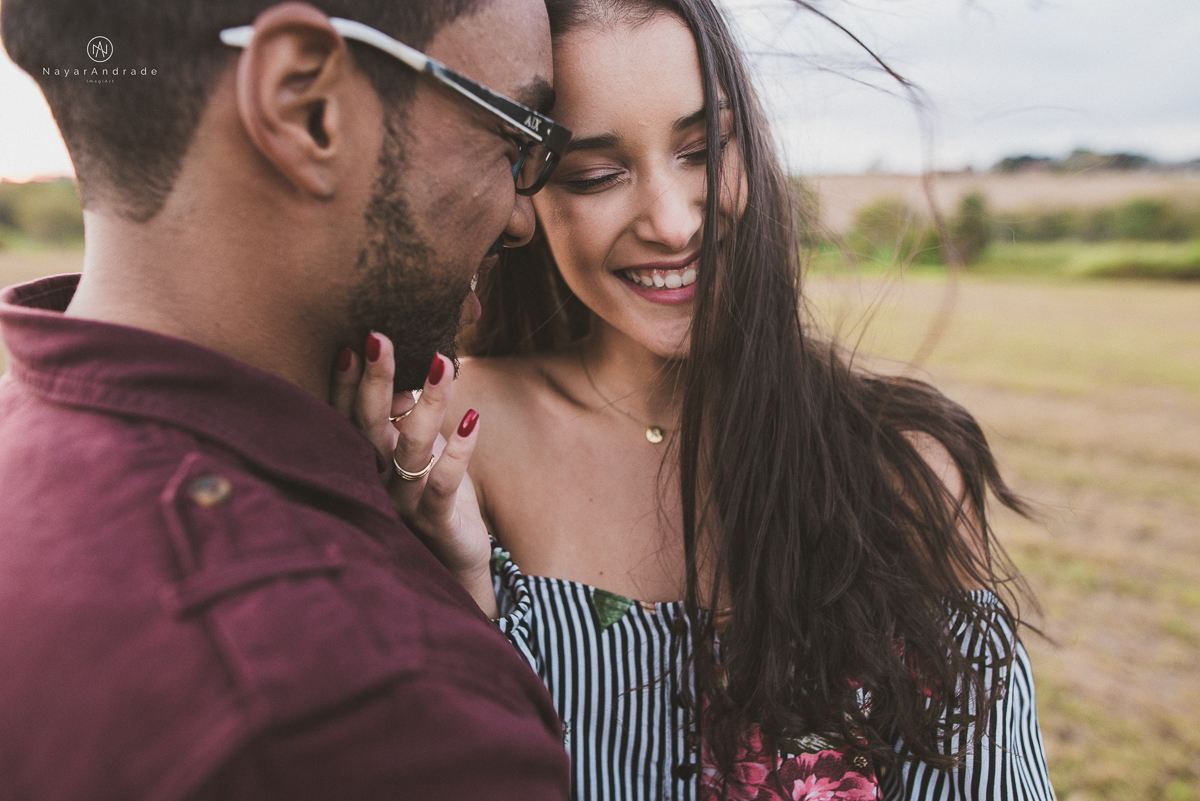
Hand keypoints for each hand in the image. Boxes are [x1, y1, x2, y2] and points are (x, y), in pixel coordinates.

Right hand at [331, 333, 496, 616]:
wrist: (454, 562)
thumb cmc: (432, 496)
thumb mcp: (417, 453)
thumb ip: (406, 420)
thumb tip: (410, 379)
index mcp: (366, 463)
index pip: (347, 418)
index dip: (347, 383)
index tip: (353, 342)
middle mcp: (376, 483)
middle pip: (368, 428)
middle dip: (374, 381)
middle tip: (379, 337)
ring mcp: (404, 505)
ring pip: (410, 451)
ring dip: (426, 405)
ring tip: (442, 364)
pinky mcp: (437, 522)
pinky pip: (444, 484)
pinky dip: (459, 451)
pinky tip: (473, 419)